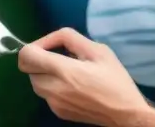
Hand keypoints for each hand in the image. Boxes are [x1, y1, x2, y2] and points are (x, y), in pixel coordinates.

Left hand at [18, 28, 154, 126]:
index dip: (33, 46)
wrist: (128, 116)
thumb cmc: (115, 81)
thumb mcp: (98, 50)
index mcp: (65, 71)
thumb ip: (69, 38)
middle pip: (27, 68)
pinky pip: (45, 94)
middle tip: (59, 59)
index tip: (47, 47)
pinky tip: (71, 88)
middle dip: (39, 60)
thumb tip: (49, 40)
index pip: (27, 55)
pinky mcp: (57, 112)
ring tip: (67, 74)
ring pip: (34, 81)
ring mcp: (54, 103)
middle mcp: (54, 89)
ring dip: (43, 74)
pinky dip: (51, 88)